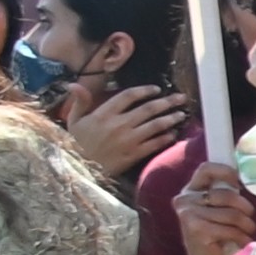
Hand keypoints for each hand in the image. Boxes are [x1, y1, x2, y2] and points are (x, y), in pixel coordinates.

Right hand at [57, 80, 187, 174]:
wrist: (79, 170)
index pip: (128, 96)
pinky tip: (174, 133)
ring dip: (171, 118)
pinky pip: (154, 143)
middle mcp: (118, 125)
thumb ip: (79, 102)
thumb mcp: (74, 121)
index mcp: (103, 114)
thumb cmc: (76, 144)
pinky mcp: (133, 154)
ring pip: (155, 125)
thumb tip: (73, 84)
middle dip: (167, 102)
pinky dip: (166, 137)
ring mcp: (127, 140)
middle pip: (148, 109)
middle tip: (181, 98)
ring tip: (182, 114)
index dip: (144, 90)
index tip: (156, 89)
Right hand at [173, 163, 255, 254]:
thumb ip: (226, 194)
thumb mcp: (220, 209)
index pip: (206, 169)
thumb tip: (251, 178)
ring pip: (232, 213)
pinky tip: (241, 242)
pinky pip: (230, 229)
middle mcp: (185, 200)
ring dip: (246, 225)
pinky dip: (241, 237)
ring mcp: (188, 215)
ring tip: (246, 232)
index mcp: (190, 191)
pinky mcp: (196, 230)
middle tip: (249, 218)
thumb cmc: (218, 234)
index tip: (239, 181)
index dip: (226, 171)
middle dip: (245, 208)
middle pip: (226, 194)